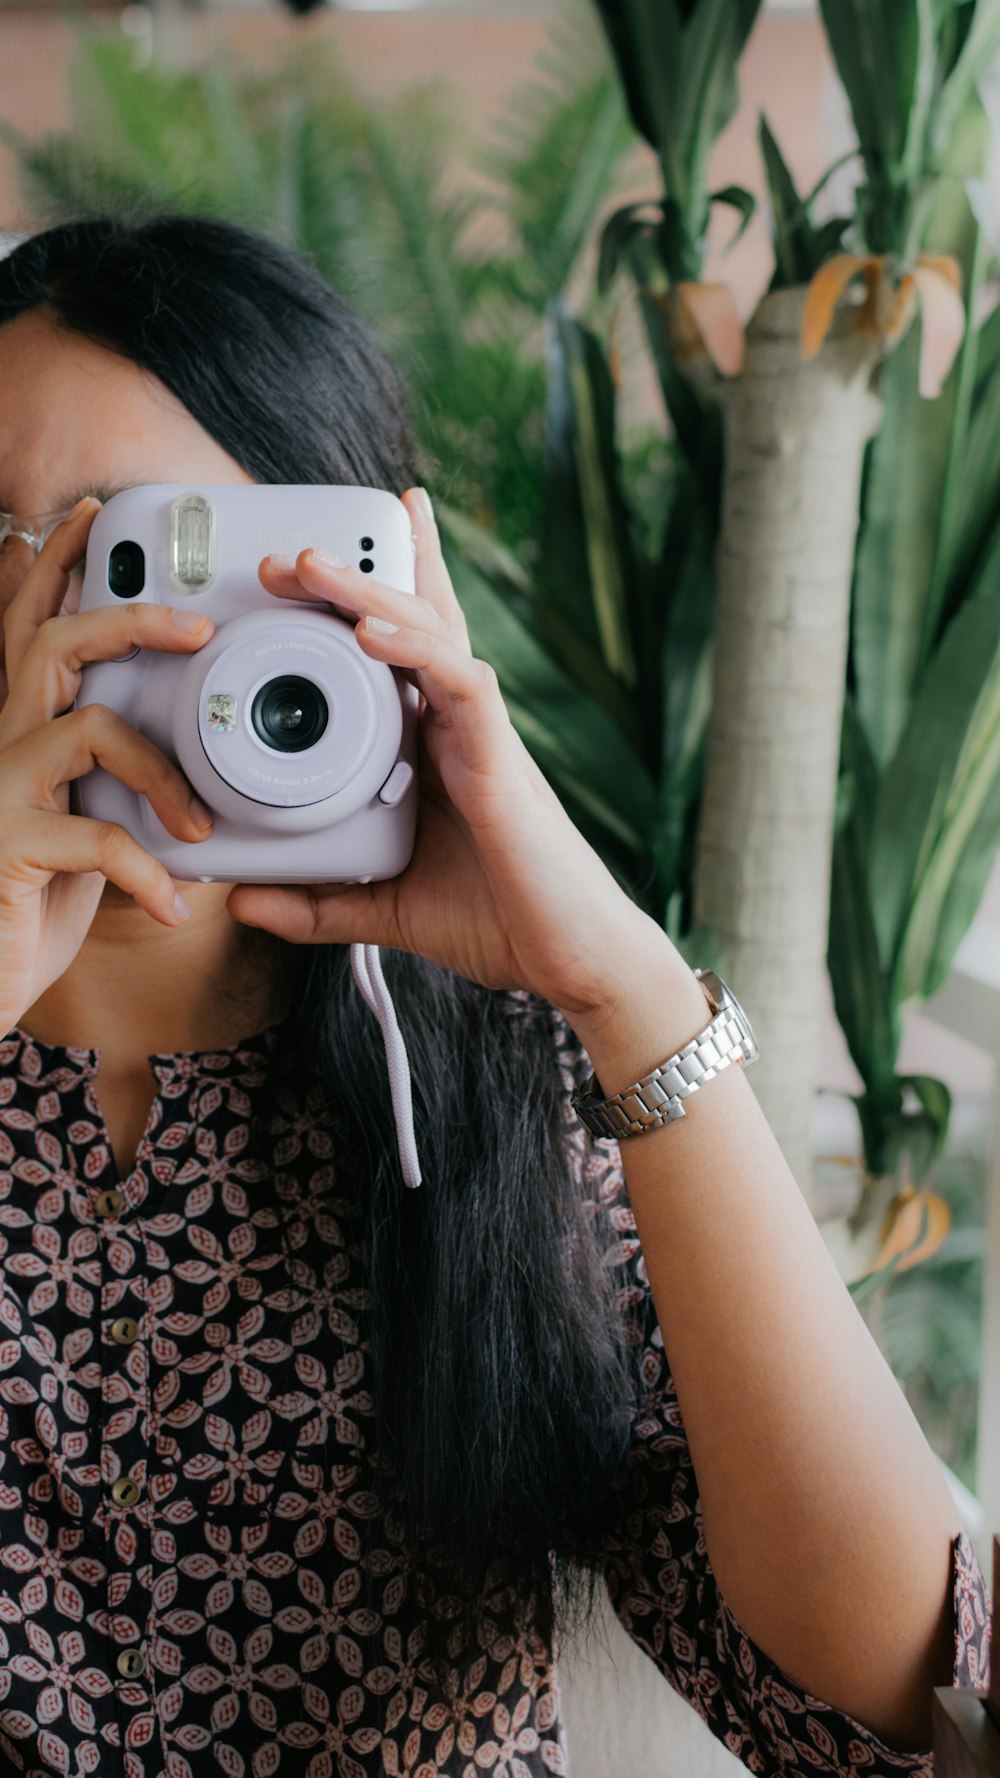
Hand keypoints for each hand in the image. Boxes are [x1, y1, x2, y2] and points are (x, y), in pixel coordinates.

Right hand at [0, 499, 215, 1037]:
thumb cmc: (27, 912)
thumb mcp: (77, 836)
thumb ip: (107, 791)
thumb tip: (177, 774)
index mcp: (16, 737)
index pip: (29, 632)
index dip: (54, 570)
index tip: (90, 518)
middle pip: (51, 646)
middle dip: (125, 618)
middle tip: (196, 627)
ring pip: (86, 726)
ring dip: (160, 770)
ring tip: (195, 824)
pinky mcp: (7, 848)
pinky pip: (97, 836)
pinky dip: (149, 871)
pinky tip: (172, 901)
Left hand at [227, 488, 650, 1020]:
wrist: (571, 960)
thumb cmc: (499, 921)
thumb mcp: (385, 910)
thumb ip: (318, 905)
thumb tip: (242, 900)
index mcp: (434, 746)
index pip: (398, 655)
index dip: (362, 602)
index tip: (302, 569)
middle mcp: (457, 727)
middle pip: (407, 626)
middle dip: (351, 578)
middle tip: (288, 549)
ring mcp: (482, 737)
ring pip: (430, 636)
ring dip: (369, 594)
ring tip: (311, 563)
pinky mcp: (501, 761)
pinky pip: (461, 685)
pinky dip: (417, 653)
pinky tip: (371, 632)